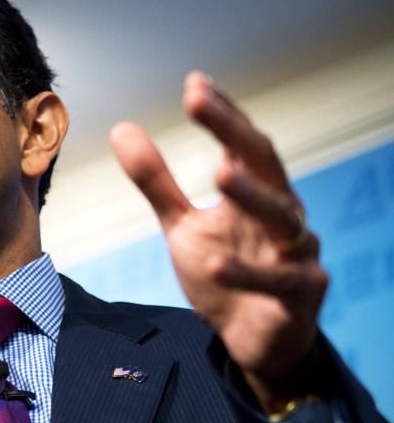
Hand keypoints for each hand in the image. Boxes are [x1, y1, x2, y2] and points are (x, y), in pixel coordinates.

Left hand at [109, 72, 328, 413]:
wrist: (251, 339)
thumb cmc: (224, 272)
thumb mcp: (182, 225)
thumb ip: (156, 181)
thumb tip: (122, 128)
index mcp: (253, 192)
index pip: (241, 143)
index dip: (221, 114)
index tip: (194, 83)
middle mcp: (280, 213)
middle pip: (264, 162)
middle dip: (233, 131)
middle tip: (200, 102)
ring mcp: (295, 252)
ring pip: (282, 215)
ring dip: (252, 195)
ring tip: (221, 174)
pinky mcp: (300, 294)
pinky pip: (277, 280)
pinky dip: (248, 271)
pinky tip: (216, 263)